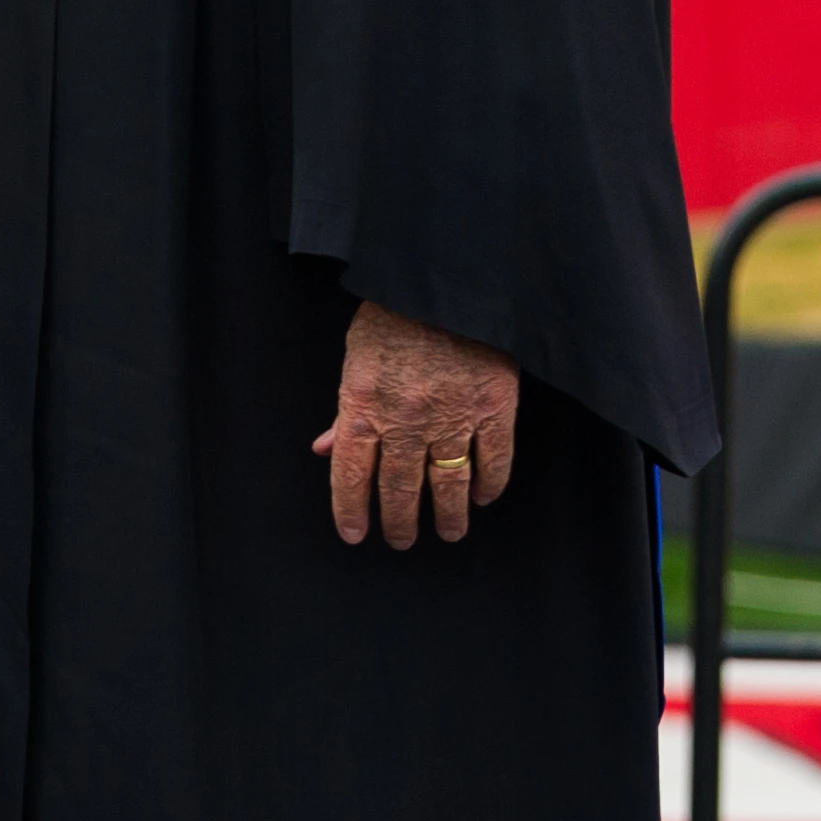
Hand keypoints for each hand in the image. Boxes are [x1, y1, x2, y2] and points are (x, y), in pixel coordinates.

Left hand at [309, 299, 517, 549]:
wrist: (446, 279)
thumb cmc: (394, 311)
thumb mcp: (355, 355)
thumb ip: (344, 408)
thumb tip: (325, 448)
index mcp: (364, 405)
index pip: (351, 473)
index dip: (351, 509)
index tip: (354, 534)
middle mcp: (405, 420)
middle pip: (399, 487)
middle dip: (398, 522)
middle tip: (400, 541)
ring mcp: (453, 417)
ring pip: (447, 484)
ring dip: (446, 516)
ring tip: (446, 533)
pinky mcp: (494, 407)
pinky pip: (493, 460)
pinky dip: (488, 485)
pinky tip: (481, 498)